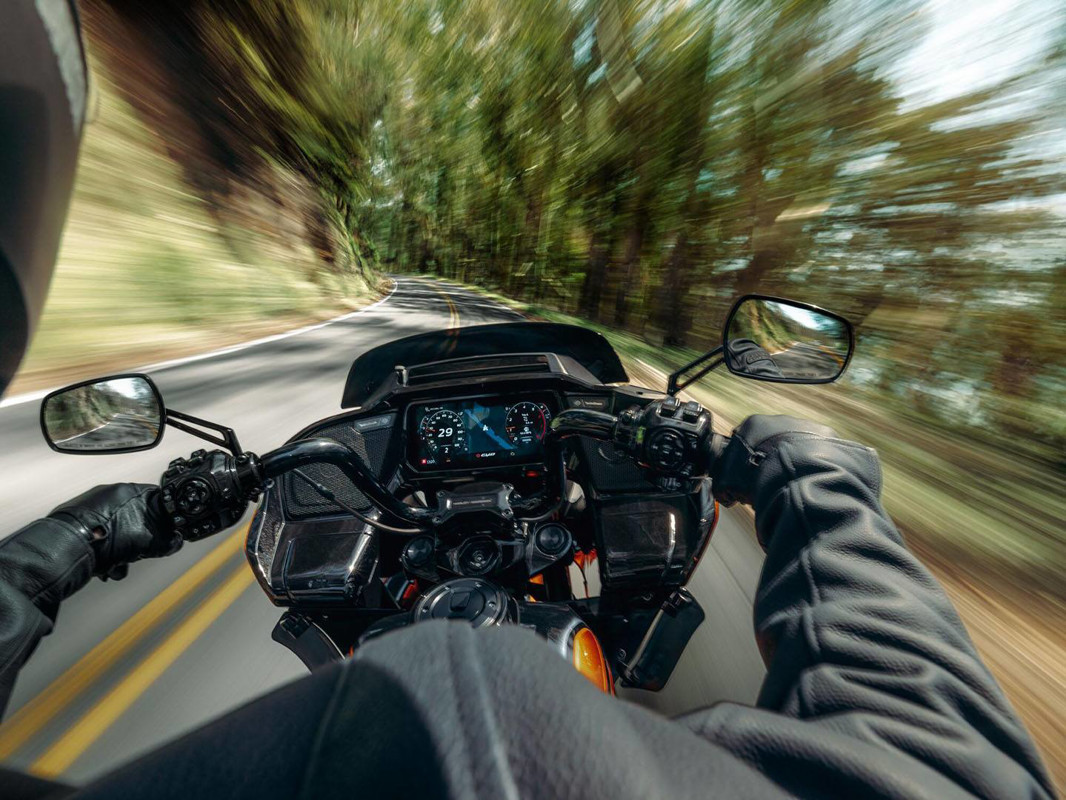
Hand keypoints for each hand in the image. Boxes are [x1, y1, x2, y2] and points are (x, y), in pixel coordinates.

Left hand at [49, 484, 181, 578]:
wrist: (65, 550)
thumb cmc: (102, 538)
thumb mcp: (145, 541)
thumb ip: (166, 541)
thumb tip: (175, 542)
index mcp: (126, 491)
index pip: (155, 499)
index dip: (163, 519)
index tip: (164, 534)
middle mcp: (107, 496)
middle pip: (136, 519)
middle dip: (139, 542)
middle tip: (138, 553)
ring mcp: (90, 509)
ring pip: (117, 533)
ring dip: (121, 552)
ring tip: (117, 565)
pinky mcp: (76, 524)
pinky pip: (99, 539)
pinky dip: (104, 554)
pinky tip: (103, 567)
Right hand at [710, 415, 838, 508]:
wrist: (793, 476)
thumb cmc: (756, 476)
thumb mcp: (727, 483)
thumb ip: (724, 483)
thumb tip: (727, 493)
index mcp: (752, 424)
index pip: (744, 440)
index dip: (745, 461)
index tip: (748, 477)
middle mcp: (778, 419)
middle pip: (772, 440)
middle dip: (771, 458)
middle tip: (771, 481)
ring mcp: (803, 425)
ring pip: (796, 443)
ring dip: (793, 459)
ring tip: (793, 482)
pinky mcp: (825, 435)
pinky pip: (818, 449)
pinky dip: (815, 461)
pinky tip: (810, 478)